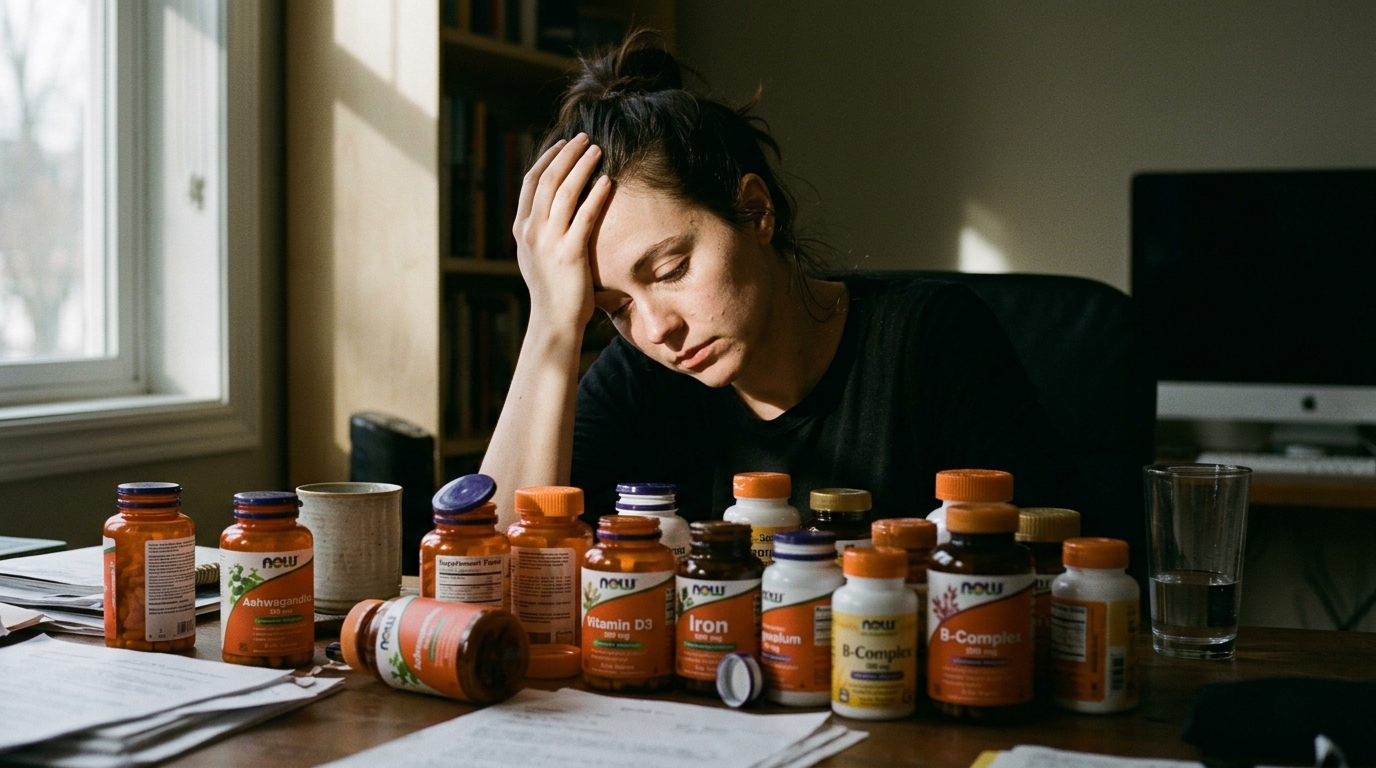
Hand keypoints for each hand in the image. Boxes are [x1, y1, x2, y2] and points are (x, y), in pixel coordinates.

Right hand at [513, 133, 612, 331]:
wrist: (553, 321)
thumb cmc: (552, 291)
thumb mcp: (536, 256)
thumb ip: (541, 232)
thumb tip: (553, 210)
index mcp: (522, 228)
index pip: (530, 183)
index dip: (547, 159)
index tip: (563, 144)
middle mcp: (531, 231)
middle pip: (546, 179)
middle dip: (565, 154)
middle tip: (583, 137)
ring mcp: (549, 241)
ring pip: (563, 191)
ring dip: (581, 166)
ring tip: (596, 150)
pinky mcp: (570, 253)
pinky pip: (584, 216)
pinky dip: (595, 195)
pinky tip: (607, 181)